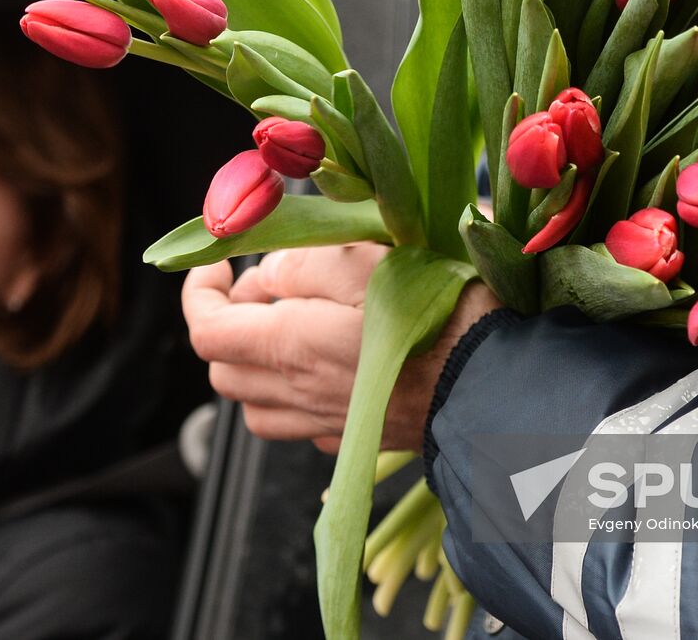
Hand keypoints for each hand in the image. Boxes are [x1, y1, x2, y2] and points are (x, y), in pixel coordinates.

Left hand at [182, 243, 501, 453]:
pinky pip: (299, 422)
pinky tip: (330, 364)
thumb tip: (267, 276)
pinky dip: (295, 393)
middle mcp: (297, 394)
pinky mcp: (356, 438)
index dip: (198, 292)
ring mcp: (325, 423)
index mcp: (289, 347)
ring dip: (256, 364)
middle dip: (228, 324)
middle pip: (222, 370)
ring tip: (293, 328)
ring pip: (255, 405)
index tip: (218, 265)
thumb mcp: (365, 258)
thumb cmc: (438, 311)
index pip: (205, 330)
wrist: (498, 383)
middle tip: (267, 290)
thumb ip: (299, 263)